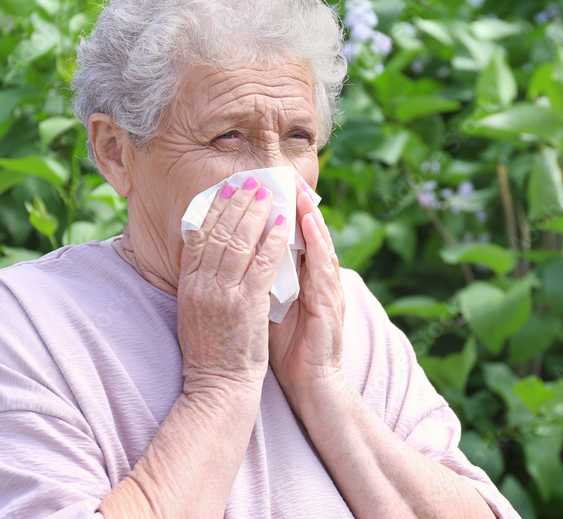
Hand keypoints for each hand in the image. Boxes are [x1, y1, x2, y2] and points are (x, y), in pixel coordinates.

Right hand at [177, 178, 289, 397]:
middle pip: (219, 232)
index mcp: (188, 285)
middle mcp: (202, 285)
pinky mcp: (247, 305)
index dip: (213, 209)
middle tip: (250, 181)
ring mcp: (224, 294)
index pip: (198, 236)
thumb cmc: (211, 351)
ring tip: (267, 193)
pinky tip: (283, 224)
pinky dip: (273, 240)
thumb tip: (205, 252)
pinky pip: (263, 263)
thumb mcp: (194, 311)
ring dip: (255, 213)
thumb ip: (199, 281)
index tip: (225, 189)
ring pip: (239, 242)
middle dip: (236, 202)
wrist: (218, 386)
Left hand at [268, 176, 345, 404]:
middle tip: (282, 177)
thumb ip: (255, 281)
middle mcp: (315, 281)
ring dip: (309, 215)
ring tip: (297, 190)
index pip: (290, 239)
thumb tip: (231, 260)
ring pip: (318, 244)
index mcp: (300, 281)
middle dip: (295, 205)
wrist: (309, 385)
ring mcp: (326, 290)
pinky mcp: (330, 304)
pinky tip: (308, 224)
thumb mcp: (265, 308)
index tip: (263, 188)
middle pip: (306, 235)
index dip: (280, 213)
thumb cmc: (284, 349)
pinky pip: (323, 267)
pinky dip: (316, 243)